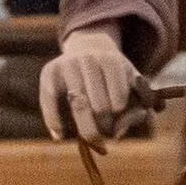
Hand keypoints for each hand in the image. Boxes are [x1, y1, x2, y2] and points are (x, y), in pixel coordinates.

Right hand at [42, 27, 140, 141]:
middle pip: (100, 107)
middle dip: (104, 127)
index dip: (120, 119)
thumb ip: (136, 111)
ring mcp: (68, 64)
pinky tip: (60, 135)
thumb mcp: (132, 86)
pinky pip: (50, 102)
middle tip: (105, 131)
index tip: (118, 122)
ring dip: (84, 129)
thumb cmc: (113, 78)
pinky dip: (55, 123)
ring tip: (90, 134)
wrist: (88, 49)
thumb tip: (117, 133)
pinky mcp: (49, 71)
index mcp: (112, 62)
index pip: (119, 102)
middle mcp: (89, 59)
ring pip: (78, 106)